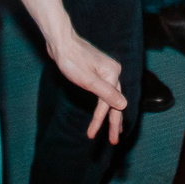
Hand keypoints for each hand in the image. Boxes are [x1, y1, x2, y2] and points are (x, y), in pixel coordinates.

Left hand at [44, 26, 128, 144]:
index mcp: (113, 73)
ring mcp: (106, 71)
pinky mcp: (97, 71)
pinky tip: (105, 110)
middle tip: (114, 141)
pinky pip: (104, 92)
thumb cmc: (71, 59)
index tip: (92, 135)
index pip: (108, 103)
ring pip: (111, 97)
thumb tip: (124, 105)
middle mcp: (113, 72)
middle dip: (114, 123)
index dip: (101, 121)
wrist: (60, 41)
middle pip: (115, 102)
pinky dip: (104, 104)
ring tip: (113, 130)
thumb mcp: (87, 79)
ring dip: (111, 115)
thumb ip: (106, 93)